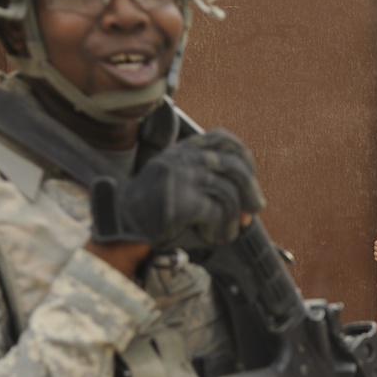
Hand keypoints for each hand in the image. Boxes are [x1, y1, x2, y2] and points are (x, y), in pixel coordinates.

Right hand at [90, 129, 264, 251]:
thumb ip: (208, 183)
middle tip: (255, 209)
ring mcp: (181, 177)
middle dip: (250, 189)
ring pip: (228, 192)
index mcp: (181, 151)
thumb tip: (251, 203)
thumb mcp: (179, 185)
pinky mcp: (181, 200)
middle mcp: (182, 159)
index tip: (250, 176)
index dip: (244, 157)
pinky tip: (212, 237)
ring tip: (227, 231)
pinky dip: (221, 229)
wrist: (120, 228)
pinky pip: (217, 213)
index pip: (222, 138)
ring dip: (233, 217)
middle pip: (234, 165)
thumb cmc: (152, 212)